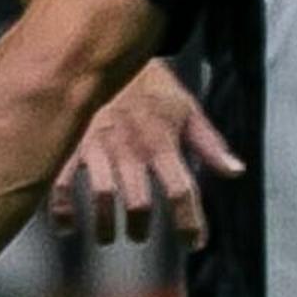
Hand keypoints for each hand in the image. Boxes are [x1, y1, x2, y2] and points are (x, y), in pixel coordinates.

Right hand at [49, 60, 242, 244]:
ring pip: (102, 197)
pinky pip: (61, 183)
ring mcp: (98, 148)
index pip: (181, 191)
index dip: (190, 222)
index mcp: (161, 143)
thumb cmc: (152, 87)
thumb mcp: (187, 110)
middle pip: (139, 202)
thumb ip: (210, 145)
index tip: (194, 243)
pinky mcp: (71, 145)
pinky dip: (61, 210)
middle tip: (140, 236)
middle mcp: (130, 149)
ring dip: (105, 224)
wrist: (107, 53)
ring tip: (108, 237)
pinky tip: (67, 227)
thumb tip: (235, 172)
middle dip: (141, 226)